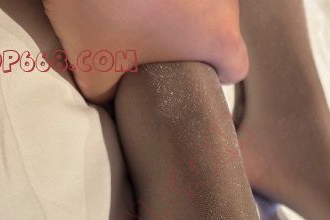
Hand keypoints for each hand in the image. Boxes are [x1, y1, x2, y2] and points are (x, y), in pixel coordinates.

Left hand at [43, 0, 248, 102]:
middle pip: (219, 28)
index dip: (215, 76)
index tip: (191, 76)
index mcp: (220, 36)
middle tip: (154, 43)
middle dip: (191, 37)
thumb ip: (107, 95)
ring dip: (179, 6)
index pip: (236, 68)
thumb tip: (108, 99)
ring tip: (138, 7)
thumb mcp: (93, 68)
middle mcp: (226, 0)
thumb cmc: (104, 7)